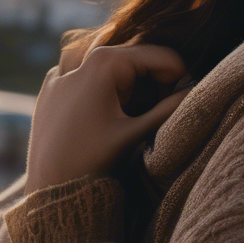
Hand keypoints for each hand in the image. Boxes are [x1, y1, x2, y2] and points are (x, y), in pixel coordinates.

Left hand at [23, 38, 192, 194]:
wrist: (47, 187)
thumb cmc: (92, 160)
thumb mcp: (135, 133)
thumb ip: (169, 109)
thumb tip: (196, 91)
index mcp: (105, 62)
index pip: (159, 55)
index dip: (179, 75)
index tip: (186, 97)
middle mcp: (80, 60)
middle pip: (134, 58)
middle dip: (154, 80)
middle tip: (162, 109)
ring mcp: (61, 73)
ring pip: (109, 65)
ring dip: (128, 82)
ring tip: (134, 111)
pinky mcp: (50, 88)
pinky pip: (82, 76)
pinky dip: (100, 87)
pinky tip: (104, 111)